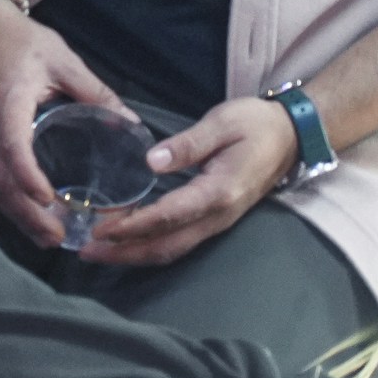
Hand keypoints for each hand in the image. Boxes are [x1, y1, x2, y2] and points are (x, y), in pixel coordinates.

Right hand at [0, 2, 133, 250]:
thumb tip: (129, 123)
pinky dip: (12, 206)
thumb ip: (95, 91)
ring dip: (18, 216)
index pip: (13, 146)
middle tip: (58, 236)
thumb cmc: (25, 42)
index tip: (48, 199)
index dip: (27, 175)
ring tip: (49, 238)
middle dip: (26, 213)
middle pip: (0, 180)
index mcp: (10, 103)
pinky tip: (34, 219)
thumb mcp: (64, 60)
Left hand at [75, 94, 296, 268]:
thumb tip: (151, 161)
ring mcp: (217, 223)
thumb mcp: (222, 123)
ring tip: (97, 251)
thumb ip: (188, 144)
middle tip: (86, 251)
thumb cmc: (256, 125)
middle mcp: (218, 216)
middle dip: (124, 252)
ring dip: (133, 254)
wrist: (291, 137)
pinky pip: (178, 242)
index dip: (133, 226)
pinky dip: (149, 246)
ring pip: (172, 249)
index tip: (100, 228)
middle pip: (166, 245)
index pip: (169, 216)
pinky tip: (125, 240)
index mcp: (219, 191)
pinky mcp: (214, 221)